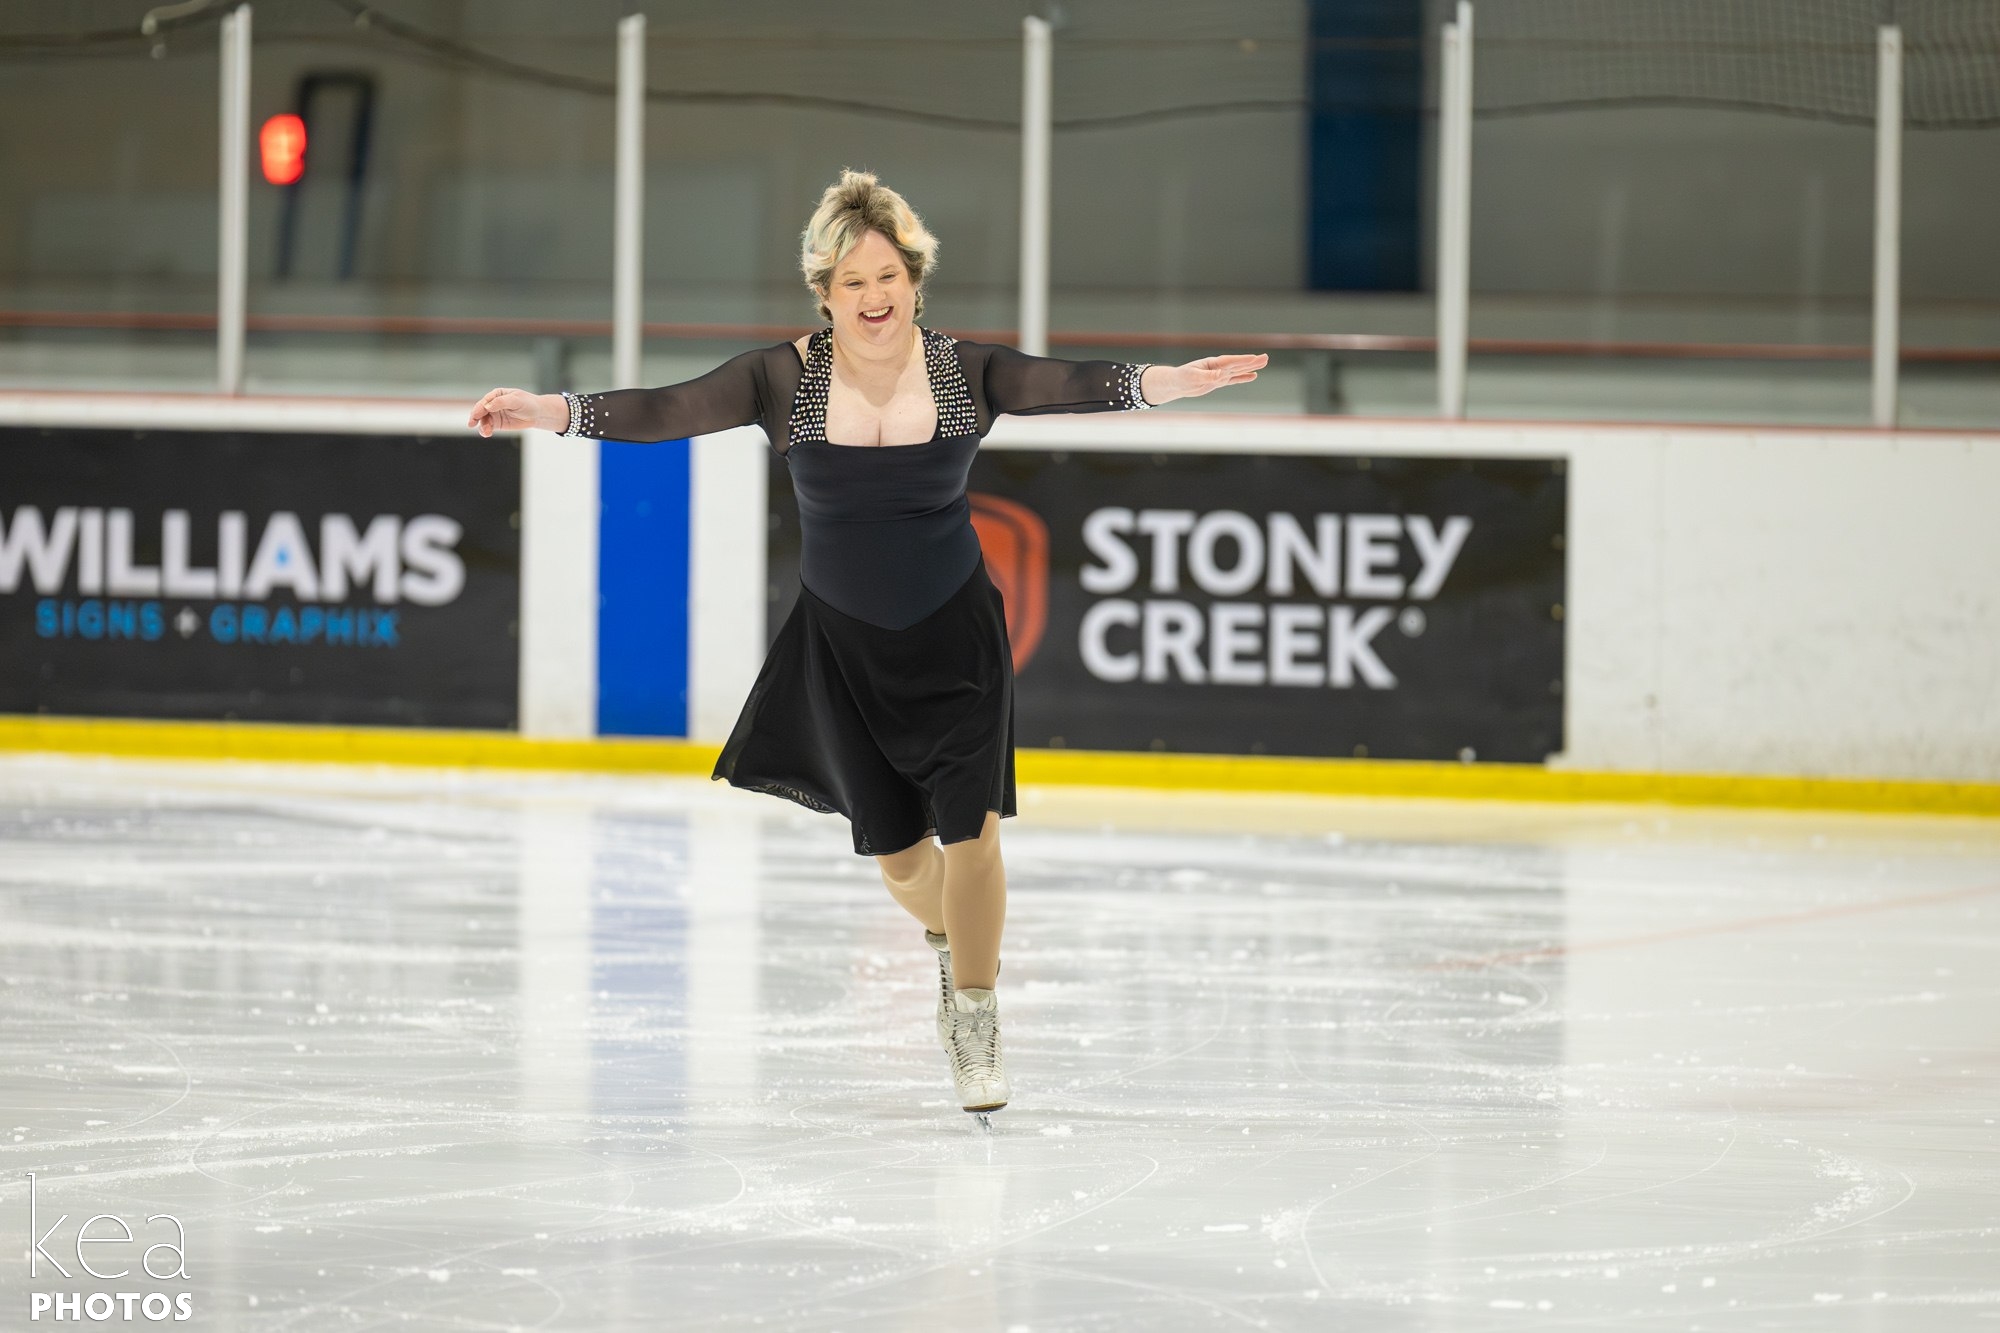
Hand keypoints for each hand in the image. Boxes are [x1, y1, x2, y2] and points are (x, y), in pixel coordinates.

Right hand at [468, 388, 561, 436]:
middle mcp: (493, 404)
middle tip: (472, 423)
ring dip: (482, 426)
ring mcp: (494, 414)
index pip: (485, 400)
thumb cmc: (528, 403)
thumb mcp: (516, 400)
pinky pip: (488, 427)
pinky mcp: (498, 424)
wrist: (538, 414)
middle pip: (481, 410)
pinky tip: (487, 433)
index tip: (476, 414)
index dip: (480, 407)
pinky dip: (486, 431)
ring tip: (486, 432)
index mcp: (497, 394)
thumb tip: (488, 406)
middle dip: (475, 417)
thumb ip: (502, 402)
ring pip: (483, 420)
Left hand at [1151, 354, 1267, 402]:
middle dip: (1251, 361)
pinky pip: (1233, 379)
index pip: (1230, 362)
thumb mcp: (1193, 377)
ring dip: (1250, 367)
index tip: (1254, 358)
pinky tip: (1253, 376)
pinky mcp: (1218, 381)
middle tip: (1266, 357)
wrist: (1176, 383)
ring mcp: (1219, 374)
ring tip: (1264, 363)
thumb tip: (1220, 375)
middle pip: (1237, 364)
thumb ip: (1208, 376)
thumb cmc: (1182, 377)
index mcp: (1212, 364)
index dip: (1242, 360)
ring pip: (1238, 370)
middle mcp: (1218, 367)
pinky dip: (1243, 377)